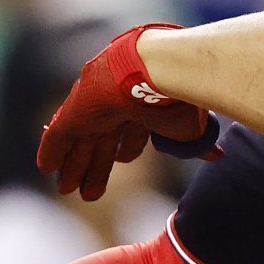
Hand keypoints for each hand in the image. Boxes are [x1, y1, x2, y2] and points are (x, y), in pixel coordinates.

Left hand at [34, 23, 211, 200]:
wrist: (157, 70)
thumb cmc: (179, 96)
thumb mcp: (189, 126)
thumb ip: (197, 144)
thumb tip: (218, 156)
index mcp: (143, 108)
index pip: (131, 133)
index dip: (126, 151)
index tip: (123, 161)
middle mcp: (118, 107)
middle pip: (103, 142)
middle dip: (97, 167)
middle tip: (88, 192)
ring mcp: (94, 107)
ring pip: (81, 142)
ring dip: (74, 166)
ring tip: (66, 189)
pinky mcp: (76, 111)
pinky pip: (58, 134)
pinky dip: (51, 151)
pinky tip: (45, 168)